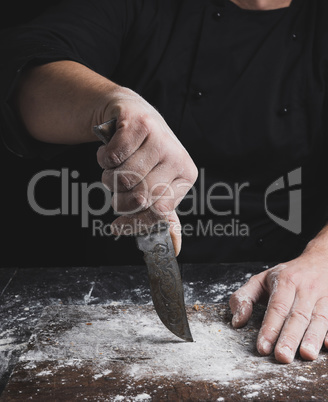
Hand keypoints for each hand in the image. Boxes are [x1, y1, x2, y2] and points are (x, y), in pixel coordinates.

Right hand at [96, 87, 197, 254]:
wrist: (130, 115)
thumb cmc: (143, 155)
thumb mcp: (156, 184)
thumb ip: (160, 214)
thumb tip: (175, 248)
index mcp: (185, 175)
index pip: (160, 210)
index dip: (136, 219)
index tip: (120, 224)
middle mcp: (177, 156)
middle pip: (139, 196)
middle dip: (120, 197)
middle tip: (119, 186)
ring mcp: (160, 138)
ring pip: (122, 178)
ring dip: (109, 176)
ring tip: (117, 165)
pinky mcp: (140, 123)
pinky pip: (112, 157)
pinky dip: (103, 158)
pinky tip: (112, 150)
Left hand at [229, 251, 327, 362]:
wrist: (320, 261)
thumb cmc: (286, 275)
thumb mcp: (260, 280)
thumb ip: (244, 298)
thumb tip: (237, 322)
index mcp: (285, 281)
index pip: (277, 307)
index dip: (269, 328)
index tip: (263, 347)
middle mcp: (306, 289)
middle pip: (297, 316)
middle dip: (289, 337)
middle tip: (282, 356)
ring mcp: (324, 297)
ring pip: (319, 319)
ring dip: (312, 338)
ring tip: (306, 355)